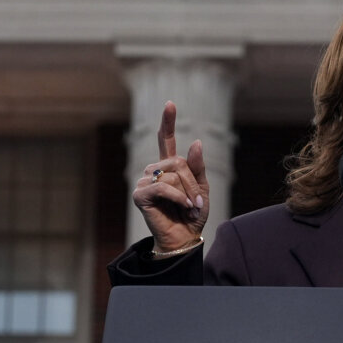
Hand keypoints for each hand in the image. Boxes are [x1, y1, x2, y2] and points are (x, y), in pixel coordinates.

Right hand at [132, 101, 208, 254]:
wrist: (184, 238)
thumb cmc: (192, 215)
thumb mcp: (202, 189)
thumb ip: (197, 166)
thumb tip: (195, 142)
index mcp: (169, 167)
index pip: (166, 140)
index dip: (167, 122)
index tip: (170, 103)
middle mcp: (154, 171)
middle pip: (178, 162)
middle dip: (192, 182)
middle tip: (196, 203)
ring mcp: (144, 181)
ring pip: (172, 174)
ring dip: (187, 193)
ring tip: (189, 208)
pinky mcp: (140, 194)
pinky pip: (164, 186)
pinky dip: (178, 197)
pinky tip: (183, 207)